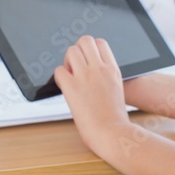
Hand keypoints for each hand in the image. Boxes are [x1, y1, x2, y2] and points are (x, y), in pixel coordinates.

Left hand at [54, 36, 130, 153]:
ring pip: (71, 51)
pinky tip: (64, 87)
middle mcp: (99, 69)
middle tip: (76, 66)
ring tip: (70, 76)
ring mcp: (85, 77)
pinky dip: (59, 77)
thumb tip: (92, 70)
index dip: (90, 50)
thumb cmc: (114, 118)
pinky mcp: (72, 87)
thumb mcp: (117, 88)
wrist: (112, 133)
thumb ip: (106, 75)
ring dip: (67, 61)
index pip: (100, 43)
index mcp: (112, 69)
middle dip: (78, 50)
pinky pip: (58, 70)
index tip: (87, 61)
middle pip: (85, 40)